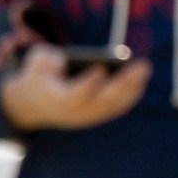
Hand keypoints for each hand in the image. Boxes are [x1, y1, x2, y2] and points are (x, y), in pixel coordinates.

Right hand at [0, 45, 149, 130]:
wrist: (34, 104)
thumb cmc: (39, 76)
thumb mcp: (35, 63)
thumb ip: (47, 61)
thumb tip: (63, 61)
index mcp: (58, 100)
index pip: (76, 96)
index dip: (88, 83)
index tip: (100, 67)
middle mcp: (75, 112)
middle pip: (104, 102)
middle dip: (124, 84)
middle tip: (141, 65)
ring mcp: (88, 117)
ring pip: (114, 106)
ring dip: (132, 88)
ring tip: (143, 68)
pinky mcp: (96, 116)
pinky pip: (117, 107)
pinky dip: (131, 94)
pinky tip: (140, 77)